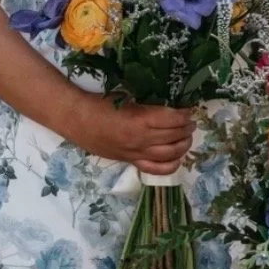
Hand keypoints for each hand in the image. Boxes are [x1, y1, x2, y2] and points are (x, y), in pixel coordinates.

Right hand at [64, 94, 195, 175]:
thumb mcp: (127, 98)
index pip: (173, 119)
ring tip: (186, 137)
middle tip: (190, 122)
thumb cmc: (101, 104)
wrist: (77, 120)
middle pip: (174, 136)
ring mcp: (136, 153)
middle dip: (187, 129)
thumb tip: (170, 104)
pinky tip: (176, 157)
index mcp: (140, 119)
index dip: (184, 114)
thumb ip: (148, 104)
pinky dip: (171, 165)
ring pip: (170, 154)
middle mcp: (141, 139)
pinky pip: (156, 169)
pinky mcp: (131, 161)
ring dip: (183, 145)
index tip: (189, 109)